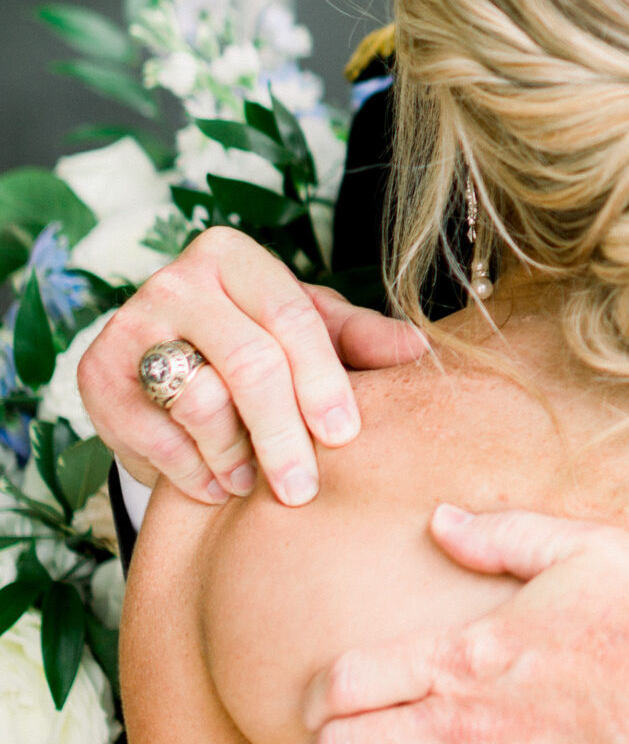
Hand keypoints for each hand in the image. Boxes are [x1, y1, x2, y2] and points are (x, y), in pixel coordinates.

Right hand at [77, 228, 423, 505]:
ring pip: (198, 402)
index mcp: (233, 255)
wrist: (162, 357)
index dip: (322, 380)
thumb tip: (418, 350)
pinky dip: (191, 471)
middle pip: (248, 363)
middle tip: (302, 488)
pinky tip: (216, 483)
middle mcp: (177, 279)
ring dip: (234, 454)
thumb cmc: (254, 339)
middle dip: (282, 434)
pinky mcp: (96, 375)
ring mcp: (130, 324)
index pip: (291, 316)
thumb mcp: (307, 329)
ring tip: (254, 480)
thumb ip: (359, 339)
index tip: (344, 435)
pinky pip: (154, 436)